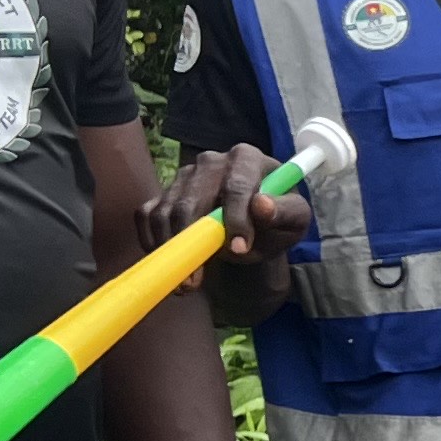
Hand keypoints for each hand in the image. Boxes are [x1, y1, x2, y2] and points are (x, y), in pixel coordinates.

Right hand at [146, 143, 310, 316]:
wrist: (256, 225)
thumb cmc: (277, 219)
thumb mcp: (294, 219)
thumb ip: (285, 212)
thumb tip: (262, 206)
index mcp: (246, 158)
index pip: (236, 186)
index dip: (236, 218)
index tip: (239, 249)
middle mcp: (211, 162)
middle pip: (191, 199)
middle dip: (193, 242)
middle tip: (197, 279)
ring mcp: (183, 176)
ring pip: (166, 211)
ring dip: (170, 249)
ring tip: (185, 282)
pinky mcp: (164, 193)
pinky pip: (147, 215)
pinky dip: (152, 241)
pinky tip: (169, 263)